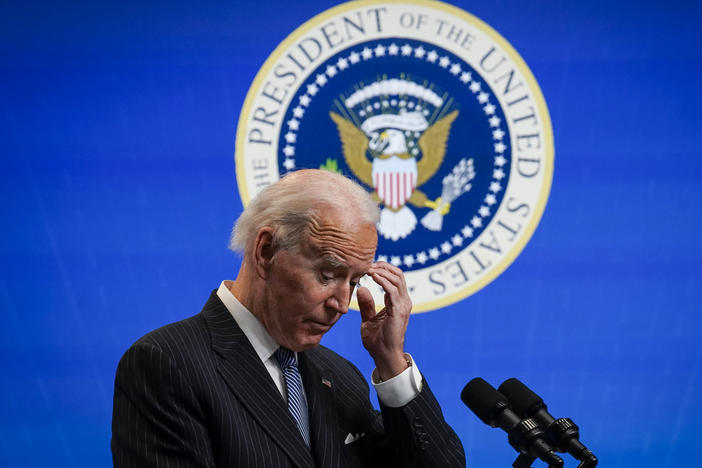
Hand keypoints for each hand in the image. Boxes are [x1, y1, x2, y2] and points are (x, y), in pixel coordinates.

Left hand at [357, 262, 412, 379]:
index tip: (367, 267)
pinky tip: (373, 276)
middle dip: (382, 266)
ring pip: (397, 278)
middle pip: (398, 274)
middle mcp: (403, 301)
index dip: (382, 269)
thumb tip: (362, 288)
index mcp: (398, 302)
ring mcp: (403, 305)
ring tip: (368, 269)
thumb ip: (366, 304)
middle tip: (367, 264)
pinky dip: (383, 281)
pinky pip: (393, 290)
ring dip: (382, 271)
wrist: (384, 356)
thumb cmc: (377, 341)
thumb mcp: (368, 319)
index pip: (394, 278)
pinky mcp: (399, 310)